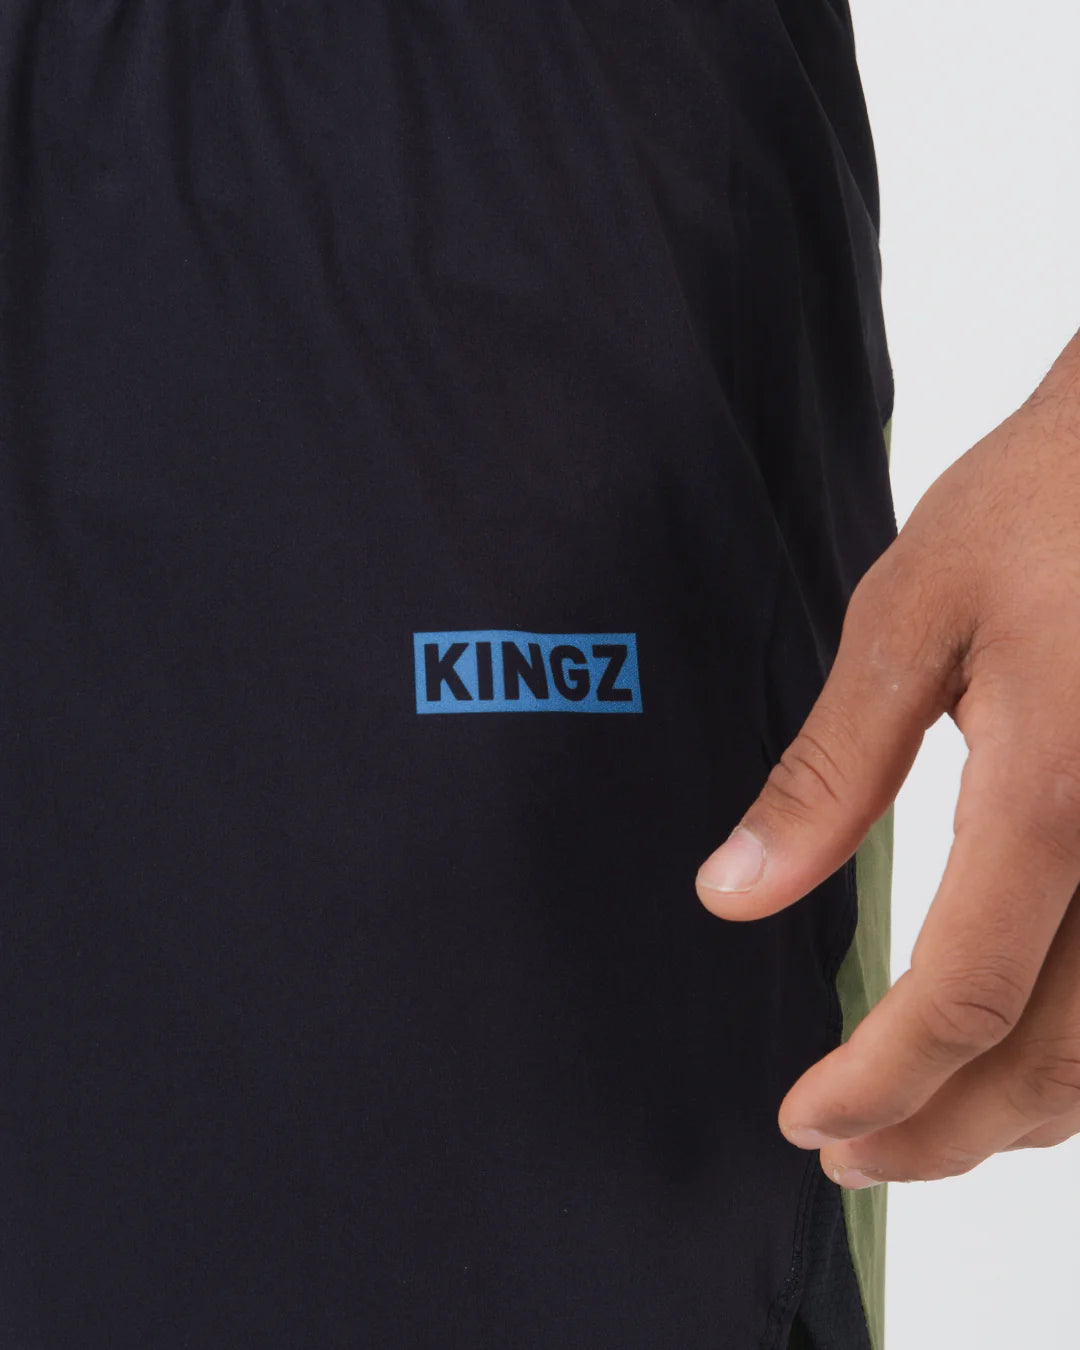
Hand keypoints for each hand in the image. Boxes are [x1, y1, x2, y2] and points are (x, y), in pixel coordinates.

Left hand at [695, 329, 1079, 1188]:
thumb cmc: (1047, 502)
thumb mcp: (912, 619)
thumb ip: (828, 772)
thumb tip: (734, 893)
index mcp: (1058, 793)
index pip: (966, 998)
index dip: (881, 1081)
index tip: (805, 1120)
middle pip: (1059, 1061)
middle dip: (945, 1131)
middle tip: (848, 1156)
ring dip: (1022, 1112)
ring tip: (918, 1124)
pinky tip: (1017, 1047)